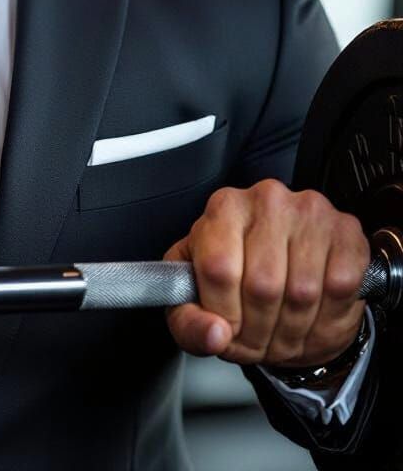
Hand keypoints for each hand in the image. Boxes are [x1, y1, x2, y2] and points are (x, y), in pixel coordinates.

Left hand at [163, 179, 368, 368]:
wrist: (282, 277)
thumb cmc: (233, 281)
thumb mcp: (193, 303)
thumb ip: (190, 324)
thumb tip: (214, 334)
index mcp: (222, 209)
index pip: (219, 269)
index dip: (225, 313)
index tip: (226, 327)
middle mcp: (266, 200)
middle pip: (263, 285)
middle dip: (260, 329)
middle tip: (256, 337)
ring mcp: (310, 212)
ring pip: (304, 291)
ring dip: (294, 329)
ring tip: (281, 329)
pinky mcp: (347, 230)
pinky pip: (341, 286)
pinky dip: (328, 315)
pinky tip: (312, 314)